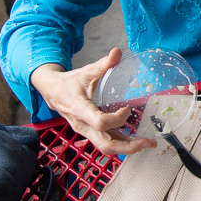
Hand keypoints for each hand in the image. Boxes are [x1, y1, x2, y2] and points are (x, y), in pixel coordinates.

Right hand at [30, 48, 157, 155]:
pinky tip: (136, 140)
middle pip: (105, 144)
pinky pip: (106, 142)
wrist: (52, 92)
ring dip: (128, 148)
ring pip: (106, 147)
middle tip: (148, 142)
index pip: (100, 122)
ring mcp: (86, 131)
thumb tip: (117, 51)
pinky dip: (122, 144)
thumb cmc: (69, 83)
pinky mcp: (91, 132)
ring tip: (147, 143)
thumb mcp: (85, 72)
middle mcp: (83, 125)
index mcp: (80, 110)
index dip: (116, 119)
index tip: (127, 109)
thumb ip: (103, 64)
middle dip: (128, 146)